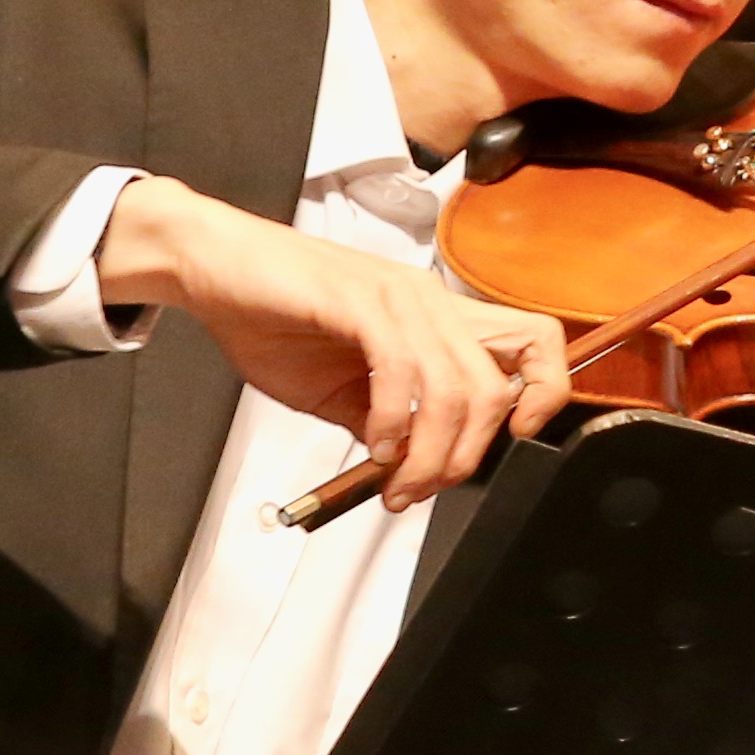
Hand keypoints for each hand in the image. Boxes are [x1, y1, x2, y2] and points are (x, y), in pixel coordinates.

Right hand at [95, 175, 571, 509]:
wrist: (210, 266)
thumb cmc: (270, 316)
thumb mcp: (337, 388)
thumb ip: (380, 422)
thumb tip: (405, 469)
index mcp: (437, 317)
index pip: (534, 343)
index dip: (544, 395)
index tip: (508, 442)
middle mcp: (431, 302)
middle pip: (499, 385)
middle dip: (467, 455)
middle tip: (422, 487)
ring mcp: (399, 297)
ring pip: (455, 388)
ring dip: (429, 453)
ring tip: (394, 480)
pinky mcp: (360, 300)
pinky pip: (401, 370)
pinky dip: (393, 420)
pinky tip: (371, 441)